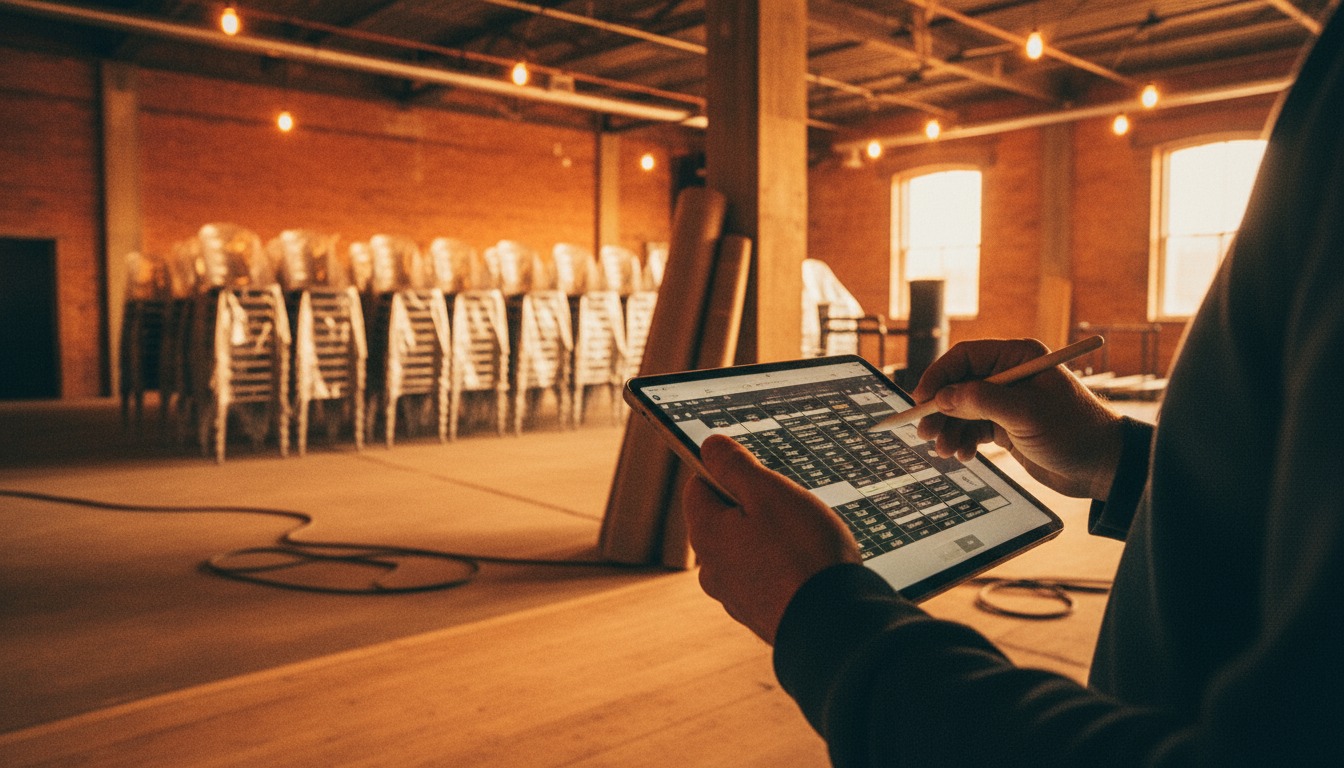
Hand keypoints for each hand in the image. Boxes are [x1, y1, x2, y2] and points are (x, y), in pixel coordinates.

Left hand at [682, 434, 861, 644]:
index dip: (725, 472)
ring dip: (769, 540)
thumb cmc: (802, 552)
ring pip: (746, 551)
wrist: (834, 624)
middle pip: (723, 520)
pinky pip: (766, 579)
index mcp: (706, 534)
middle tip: (790, 506)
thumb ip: (734, 466)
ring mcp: (735, 597)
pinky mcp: (761, 616)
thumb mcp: (769, 492)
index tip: (756, 471)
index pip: (698, 486)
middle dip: (752, 508)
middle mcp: (712, 569)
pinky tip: (809, 568)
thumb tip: (709, 446)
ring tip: (805, 539)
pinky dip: (782, 569)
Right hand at [910, 338, 1124, 499]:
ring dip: (950, 430)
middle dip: (940, 410)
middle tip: (925, 432)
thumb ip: (982, 402)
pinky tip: (964, 455)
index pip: (965, 357)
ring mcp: (1007, 402)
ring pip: (962, 411)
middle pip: (958, 385)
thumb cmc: (1075, 432)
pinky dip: (964, 441)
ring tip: (946, 451)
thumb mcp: (1027, 414)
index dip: (939, 376)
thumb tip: (942, 397)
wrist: (1103, 468)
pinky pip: (973, 429)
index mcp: (1018, 358)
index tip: (921, 400)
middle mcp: (1010, 376)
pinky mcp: (1007, 427)